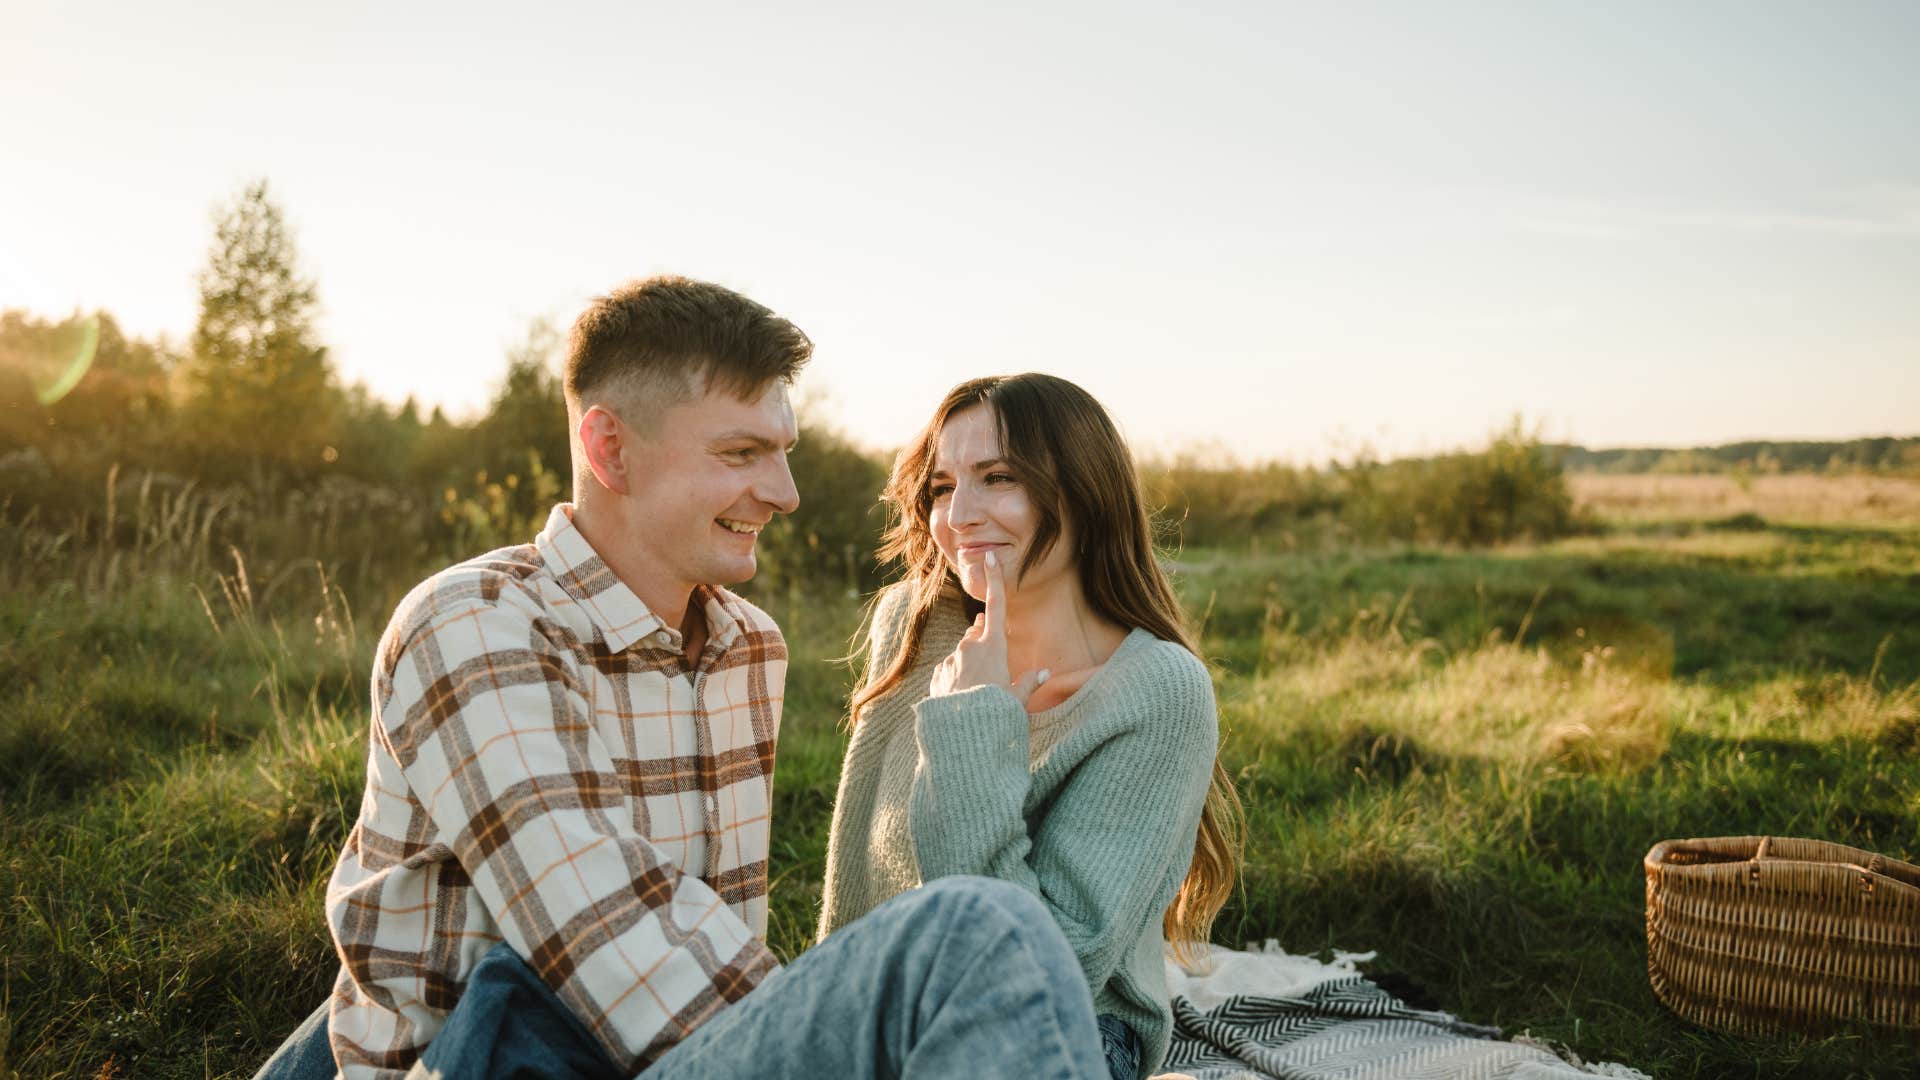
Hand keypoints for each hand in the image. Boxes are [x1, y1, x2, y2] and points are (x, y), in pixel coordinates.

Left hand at [928, 550, 1048, 705]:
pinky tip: (963, 694)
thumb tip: (1044, 673)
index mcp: (993, 647)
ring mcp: (952, 659)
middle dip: (984, 640)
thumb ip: (1030, 682)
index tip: (988, 557)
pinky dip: (957, 676)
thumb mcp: (1018, 699)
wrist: (962, 733)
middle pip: (978, 633)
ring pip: (963, 653)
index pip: (996, 606)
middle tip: (993, 662)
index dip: (994, 580)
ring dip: (971, 663)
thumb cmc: (996, 713)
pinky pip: (950, 668)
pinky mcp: (939, 673)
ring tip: (979, 689)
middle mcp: (969, 647)